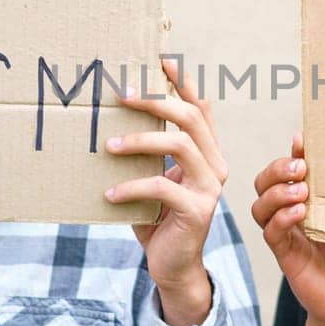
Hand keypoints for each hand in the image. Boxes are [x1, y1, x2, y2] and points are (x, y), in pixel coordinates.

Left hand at [104, 58, 226, 325]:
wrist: (173, 266)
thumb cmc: (158, 217)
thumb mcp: (153, 177)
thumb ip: (147, 151)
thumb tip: (112, 116)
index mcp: (208, 152)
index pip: (199, 107)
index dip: (182, 82)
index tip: (159, 59)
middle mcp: (216, 165)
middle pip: (191, 117)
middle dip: (156, 101)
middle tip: (121, 94)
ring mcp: (210, 187)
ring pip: (180, 144)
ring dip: (140, 140)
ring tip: (109, 145)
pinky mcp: (197, 211)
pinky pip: (162, 186)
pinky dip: (131, 187)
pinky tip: (108, 195)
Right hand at [252, 133, 324, 325]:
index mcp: (311, 198)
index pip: (291, 168)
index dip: (292, 153)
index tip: (303, 142)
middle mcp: (293, 212)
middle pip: (265, 182)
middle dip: (277, 169)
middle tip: (301, 168)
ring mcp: (287, 233)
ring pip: (261, 205)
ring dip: (276, 193)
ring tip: (300, 192)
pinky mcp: (285, 255)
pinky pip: (271, 233)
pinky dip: (280, 219)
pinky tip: (300, 214)